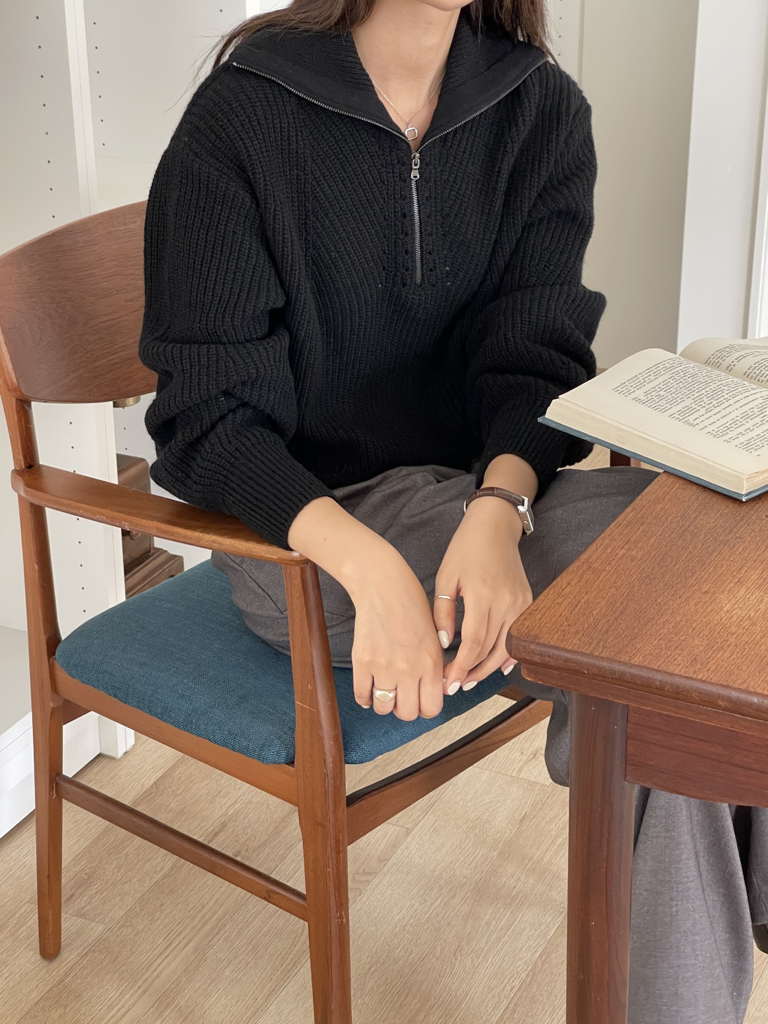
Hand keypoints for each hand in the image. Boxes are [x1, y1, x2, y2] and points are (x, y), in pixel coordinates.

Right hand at [346, 549, 445, 720]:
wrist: (383, 585)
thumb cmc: (411, 605)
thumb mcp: (435, 636)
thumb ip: (437, 666)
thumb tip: (437, 691)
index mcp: (431, 662)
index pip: (431, 708)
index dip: (425, 707)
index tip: (420, 699)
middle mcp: (409, 669)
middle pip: (407, 714)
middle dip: (405, 708)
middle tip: (402, 696)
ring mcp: (383, 666)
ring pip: (383, 708)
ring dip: (384, 703)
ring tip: (385, 689)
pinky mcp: (362, 661)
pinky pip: (362, 696)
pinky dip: (365, 697)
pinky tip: (369, 687)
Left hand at [434, 496, 532, 693]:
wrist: (494, 527)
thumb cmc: (466, 549)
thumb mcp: (446, 577)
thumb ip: (444, 612)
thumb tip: (445, 644)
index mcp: (483, 595)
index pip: (474, 643)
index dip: (461, 667)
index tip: (449, 682)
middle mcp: (506, 602)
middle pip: (491, 650)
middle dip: (472, 673)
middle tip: (455, 687)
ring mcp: (521, 603)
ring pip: (506, 648)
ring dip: (488, 668)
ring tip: (469, 680)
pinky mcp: (528, 602)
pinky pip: (518, 636)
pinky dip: (507, 654)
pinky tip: (495, 667)